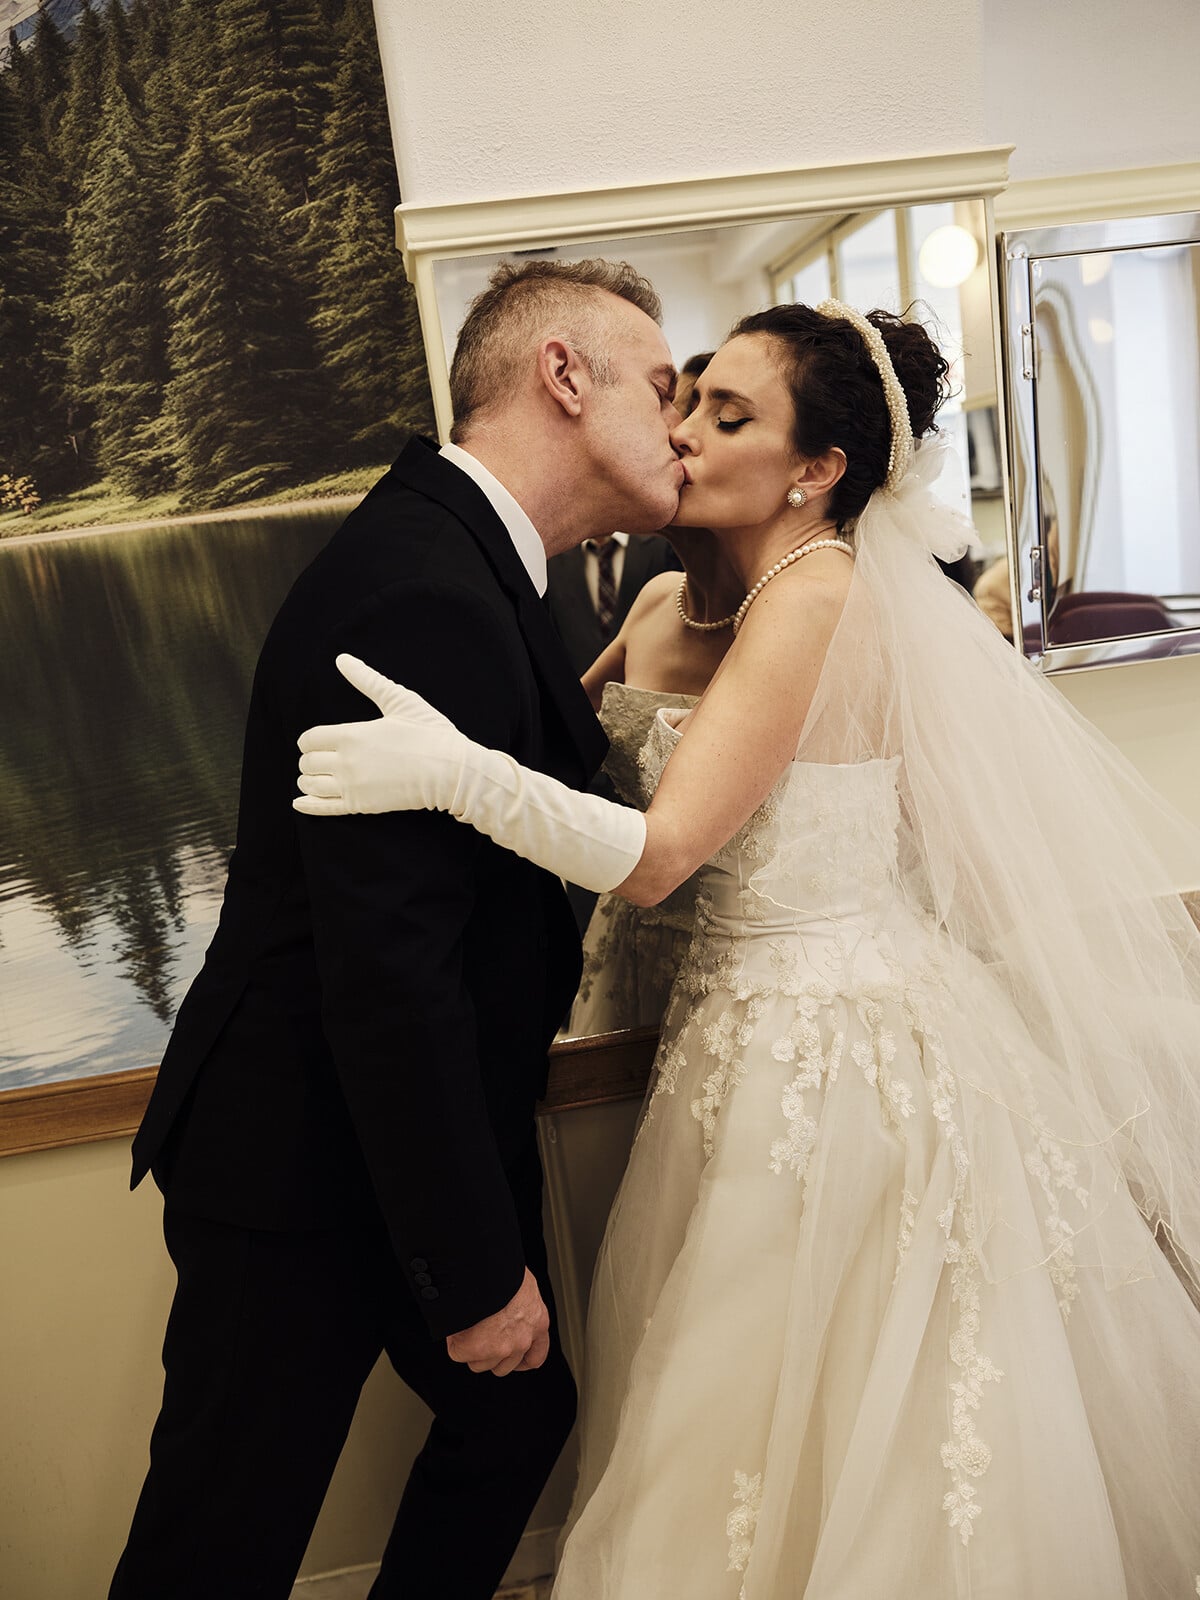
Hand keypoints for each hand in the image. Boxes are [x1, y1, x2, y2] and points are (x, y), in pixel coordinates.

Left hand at [294, 654, 466, 815]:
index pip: (310, 738)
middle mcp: (346, 762)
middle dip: (310, 759)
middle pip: (308, 762)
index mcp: (351, 735)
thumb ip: (367, 680)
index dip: (309, 739)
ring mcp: (352, 786)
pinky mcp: (361, 806)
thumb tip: (342, 659)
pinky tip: (298, 802)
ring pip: (310, 784)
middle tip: (320, 758)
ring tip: (314, 777)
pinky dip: (307, 805)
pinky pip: (323, 808)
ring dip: (308, 780)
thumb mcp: (399, 700)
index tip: (317, 741)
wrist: (452, 771)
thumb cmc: (430, 734)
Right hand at [445, 1267, 550, 1376]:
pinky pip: (458, 1352)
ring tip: (467, 1323)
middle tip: (480, 1333)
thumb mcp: (522, 1286)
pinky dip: (454, 1340)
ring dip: (471, 1349)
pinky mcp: (474, 1349)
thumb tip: (504, 1310)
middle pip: (503, 1366)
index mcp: (537, 1322)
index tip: (514, 1360)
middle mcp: (522, 1340)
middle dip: (489, 1354)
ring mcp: (499, 1348)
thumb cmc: (503, 1268)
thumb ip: (519, 1308)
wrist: (485, 1265)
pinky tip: (456, 1321)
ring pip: (479, 1363)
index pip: (535, 1357)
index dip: (522, 1361)